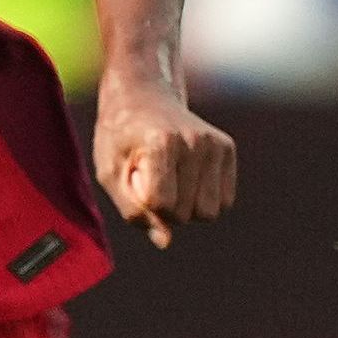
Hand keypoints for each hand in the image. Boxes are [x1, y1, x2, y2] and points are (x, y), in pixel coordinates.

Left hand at [94, 88, 238, 249]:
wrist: (142, 96)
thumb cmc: (119, 137)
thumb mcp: (110, 172)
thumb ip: (133, 209)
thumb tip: (166, 241)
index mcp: (162, 143)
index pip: (161, 205)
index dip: (145, 208)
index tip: (134, 186)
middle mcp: (195, 141)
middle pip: (186, 214)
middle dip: (166, 211)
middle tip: (151, 181)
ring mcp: (214, 144)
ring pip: (210, 212)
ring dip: (188, 209)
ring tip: (171, 183)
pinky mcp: (227, 148)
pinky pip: (225, 202)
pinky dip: (205, 200)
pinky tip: (188, 180)